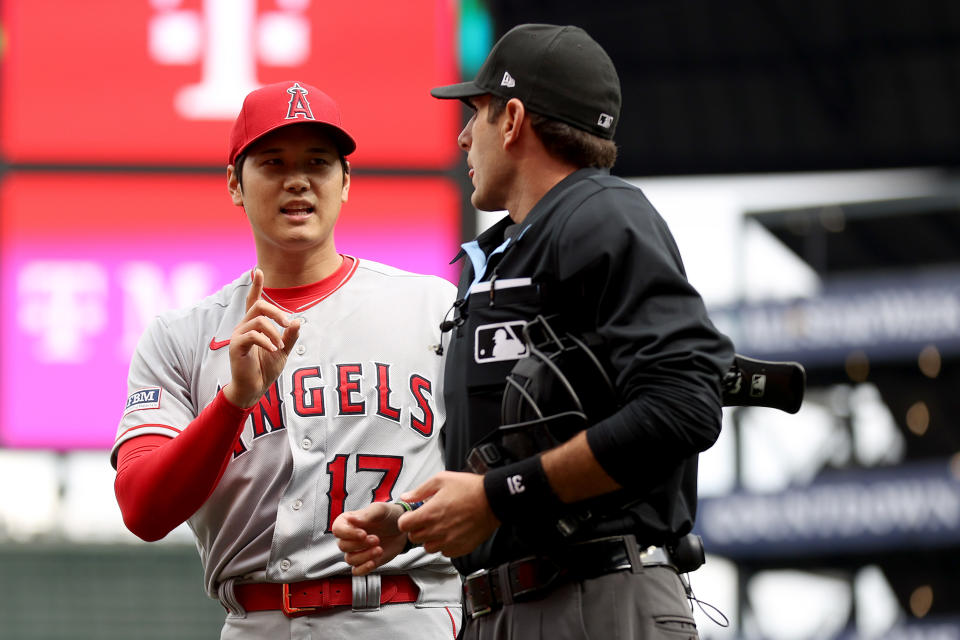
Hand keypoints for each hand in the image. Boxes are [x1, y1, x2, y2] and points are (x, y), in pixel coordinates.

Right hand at [223, 268, 300, 407]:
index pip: (253, 300)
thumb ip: (289, 336)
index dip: (255, 285)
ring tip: (280, 346)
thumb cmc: (266, 368)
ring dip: (274, 332)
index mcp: (254, 325)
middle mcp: (244, 326)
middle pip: (260, 306)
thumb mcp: (283, 351)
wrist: (254, 388)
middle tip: (288, 325)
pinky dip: (266, 340)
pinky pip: (252, 335)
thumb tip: (298, 321)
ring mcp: (239, 335)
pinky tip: (274, 349)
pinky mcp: (236, 346)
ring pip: (258, 320)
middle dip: (277, 312)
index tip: (258, 270)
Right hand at [333, 502, 407, 575]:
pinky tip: (374, 562)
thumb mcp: (380, 510)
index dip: (348, 534)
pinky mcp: (364, 561)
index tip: (363, 534)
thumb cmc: (389, 516)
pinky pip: (356, 571)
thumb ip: (366, 515)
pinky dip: (363, 569)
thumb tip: (350, 519)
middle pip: (343, 546)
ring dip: (364, 556)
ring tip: (379, 549)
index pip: (337, 529)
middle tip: (376, 539)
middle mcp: (350, 537)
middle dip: (360, 545)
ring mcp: (357, 550)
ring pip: (349, 559)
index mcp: (349, 521)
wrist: (402, 529)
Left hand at [397, 471, 499, 557]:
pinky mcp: (460, 548)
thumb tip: (406, 497)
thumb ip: (420, 490)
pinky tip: (451, 533)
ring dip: (430, 539)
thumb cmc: (470, 489)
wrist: (493, 500)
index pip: (404, 526)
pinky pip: (445, 552)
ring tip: (440, 527)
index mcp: (429, 513)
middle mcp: (437, 530)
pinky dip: (445, 545)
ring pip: (428, 547)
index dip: (407, 519)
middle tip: (427, 520)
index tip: (413, 516)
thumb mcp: (441, 480)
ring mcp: (449, 542)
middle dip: (417, 529)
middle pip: (414, 538)